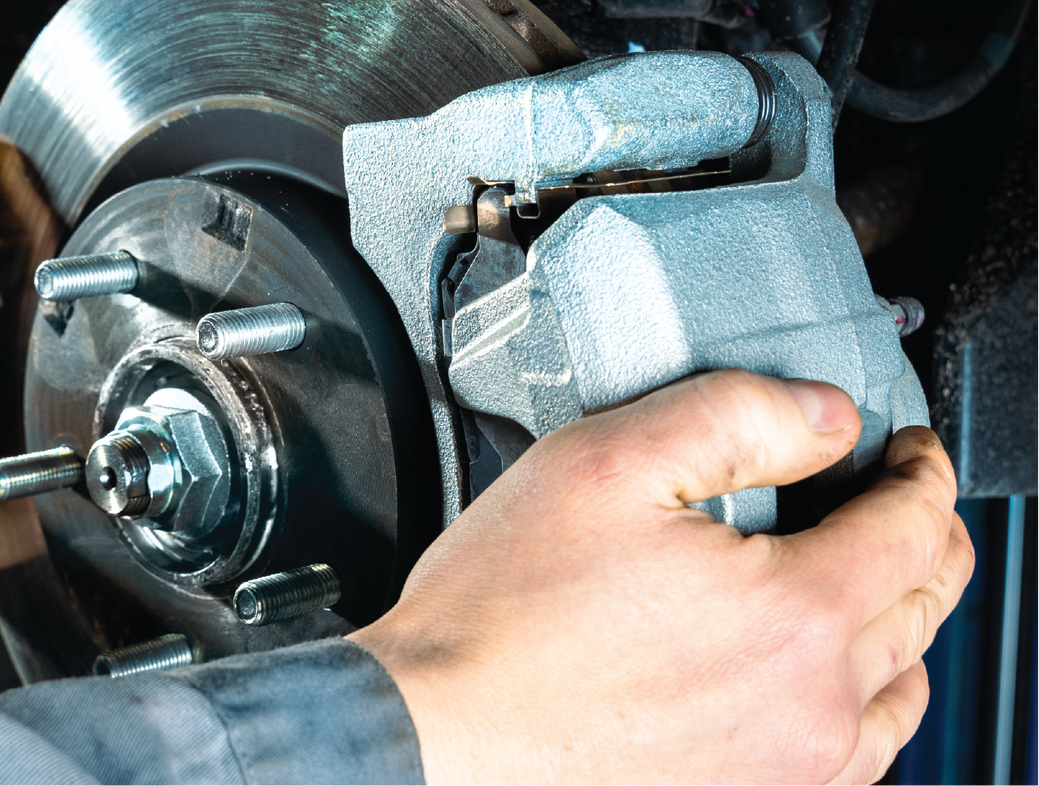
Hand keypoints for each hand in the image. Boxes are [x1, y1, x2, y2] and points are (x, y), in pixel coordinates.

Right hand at [348, 370, 971, 784]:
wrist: (436, 734)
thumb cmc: (499, 620)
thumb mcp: (602, 463)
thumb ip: (730, 416)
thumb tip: (823, 416)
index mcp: (795, 611)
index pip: (915, 526)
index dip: (921, 470)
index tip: (904, 451)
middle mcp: (811, 704)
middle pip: (924, 606)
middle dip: (925, 538)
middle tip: (898, 501)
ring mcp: (786, 769)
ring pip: (901, 691)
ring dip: (901, 625)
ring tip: (867, 585)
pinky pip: (853, 756)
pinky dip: (861, 703)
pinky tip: (818, 678)